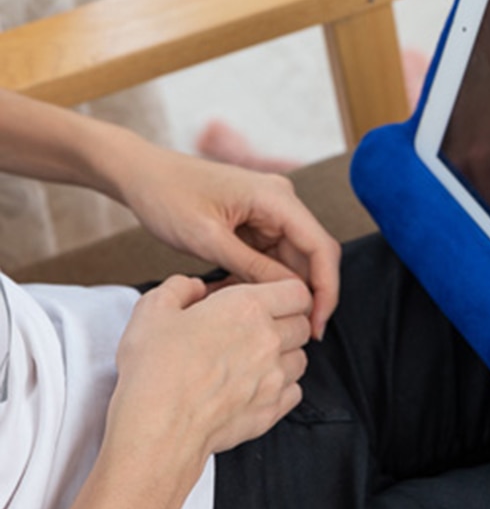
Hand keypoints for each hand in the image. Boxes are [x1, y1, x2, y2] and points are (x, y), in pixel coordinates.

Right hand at [108, 276, 312, 464]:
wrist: (155, 429)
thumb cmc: (153, 371)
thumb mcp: (153, 310)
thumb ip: (180, 287)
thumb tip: (195, 287)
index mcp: (248, 308)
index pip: (298, 292)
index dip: (288, 294)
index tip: (274, 301)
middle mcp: (269, 340)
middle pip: (301, 325)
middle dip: (286, 324)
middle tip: (259, 331)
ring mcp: (273, 377)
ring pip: (300, 359)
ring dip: (285, 357)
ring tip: (256, 361)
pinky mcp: (270, 410)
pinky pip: (294, 392)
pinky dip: (282, 389)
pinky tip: (257, 388)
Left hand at [117, 144, 339, 339]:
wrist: (143, 175)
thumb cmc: (169, 197)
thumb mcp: (207, 238)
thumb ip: (251, 266)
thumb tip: (291, 295)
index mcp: (276, 198)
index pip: (320, 246)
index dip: (326, 287)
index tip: (317, 324)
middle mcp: (281, 202)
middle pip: (312, 254)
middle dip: (309, 293)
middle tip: (299, 333)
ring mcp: (270, 211)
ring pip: (294, 258)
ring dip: (284, 289)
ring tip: (264, 319)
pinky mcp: (257, 222)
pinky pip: (272, 256)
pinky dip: (264, 280)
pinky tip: (248, 300)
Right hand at [444, 55, 489, 278]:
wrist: (489, 74)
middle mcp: (480, 160)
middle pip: (486, 229)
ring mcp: (449, 162)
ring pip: (459, 223)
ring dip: (472, 252)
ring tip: (482, 282)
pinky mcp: (427, 164)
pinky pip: (438, 209)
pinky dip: (449, 232)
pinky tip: (456, 252)